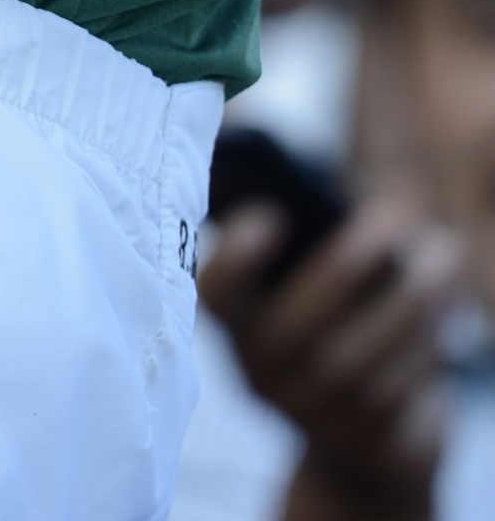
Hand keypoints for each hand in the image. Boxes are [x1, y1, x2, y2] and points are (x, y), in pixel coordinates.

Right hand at [201, 199, 461, 520]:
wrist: (369, 441)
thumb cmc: (346, 333)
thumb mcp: (324, 292)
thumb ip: (323, 251)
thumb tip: (355, 214)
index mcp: (241, 325)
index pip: (216, 296)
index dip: (235, 259)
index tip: (273, 214)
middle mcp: (263, 376)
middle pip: (293, 328)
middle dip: (345, 267)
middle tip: (393, 217)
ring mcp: (311, 418)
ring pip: (354, 364)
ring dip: (406, 305)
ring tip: (442, 261)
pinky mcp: (364, 446)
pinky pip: (393, 398)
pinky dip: (422, 351)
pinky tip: (444, 316)